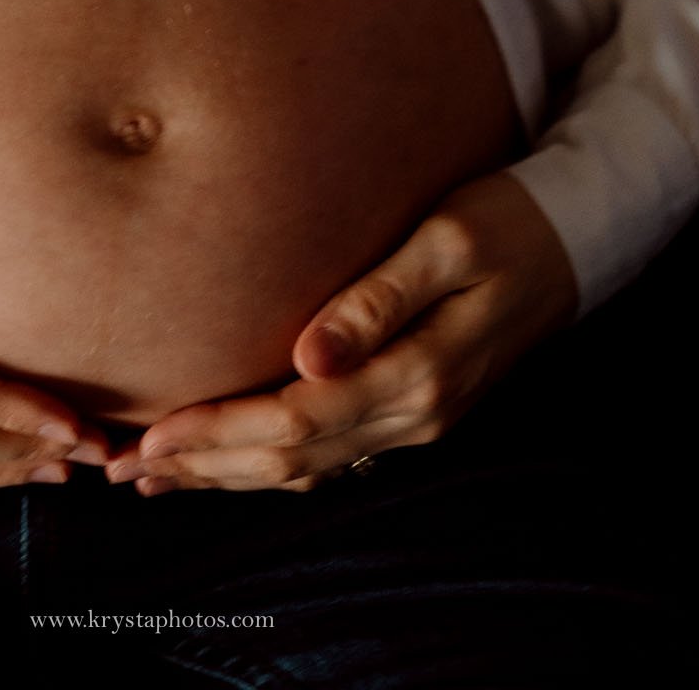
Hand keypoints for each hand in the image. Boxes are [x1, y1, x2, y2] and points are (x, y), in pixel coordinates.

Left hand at [104, 171, 578, 492]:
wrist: (574, 241)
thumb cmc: (506, 220)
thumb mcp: (448, 240)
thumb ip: (377, 297)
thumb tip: (307, 355)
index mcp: (419, 373)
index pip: (296, 420)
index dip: (219, 433)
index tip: (152, 436)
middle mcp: (416, 413)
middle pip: (292, 459)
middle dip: (205, 466)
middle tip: (124, 470)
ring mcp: (417, 420)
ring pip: (307, 468)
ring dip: (227, 475)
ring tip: (153, 477)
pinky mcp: (413, 407)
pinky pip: (329, 454)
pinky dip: (268, 464)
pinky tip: (226, 460)